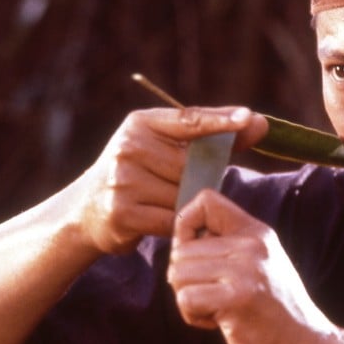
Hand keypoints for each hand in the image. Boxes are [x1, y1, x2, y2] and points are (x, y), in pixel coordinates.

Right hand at [69, 106, 266, 255]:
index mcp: (140, 124)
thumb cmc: (137, 173)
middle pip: (191, 165)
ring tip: (161, 203)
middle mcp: (129, 148)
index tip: (248, 119)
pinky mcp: (123, 212)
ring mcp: (124, 181)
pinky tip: (160, 220)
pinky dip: (176, 224)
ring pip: (183, 195)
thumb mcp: (162, 147)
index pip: (188, 120)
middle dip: (198, 178)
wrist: (85, 211)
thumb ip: (209, 138)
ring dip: (185, 204)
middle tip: (180, 185)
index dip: (220, 121)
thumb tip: (258, 123)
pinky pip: (172, 220)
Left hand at [168, 190, 343, 343]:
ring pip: (178, 274)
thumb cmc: (278, 315)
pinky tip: (221, 323)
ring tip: (221, 310)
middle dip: (187, 280)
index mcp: (257, 232)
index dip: (186, 227)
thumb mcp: (261, 266)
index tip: (197, 257)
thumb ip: (230, 247)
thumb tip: (181, 240)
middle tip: (217, 298)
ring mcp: (245, 270)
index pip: (205, 200)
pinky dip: (194, 317)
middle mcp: (252, 245)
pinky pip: (185, 299)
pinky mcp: (237, 298)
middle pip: (181, 249)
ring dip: (190, 300)